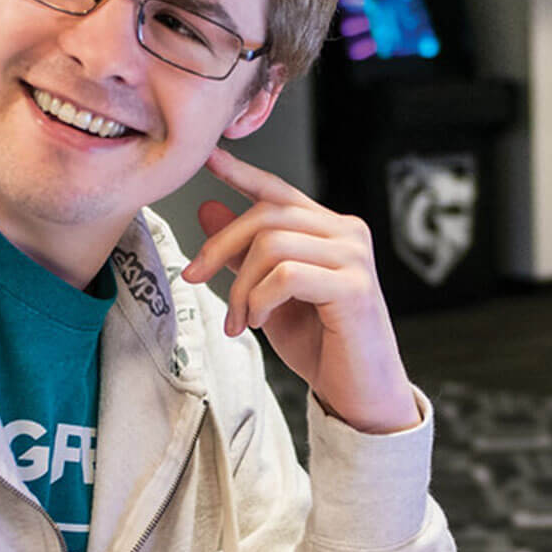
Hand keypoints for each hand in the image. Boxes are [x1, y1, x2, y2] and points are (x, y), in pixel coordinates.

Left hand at [181, 149, 418, 433]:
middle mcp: (347, 233)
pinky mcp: (355, 286)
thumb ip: (245, 254)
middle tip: (193, 277)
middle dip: (220, 247)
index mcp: (329, 230)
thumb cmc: (321, 345)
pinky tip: (258, 322)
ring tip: (238, 321)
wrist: (359, 393)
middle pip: (266, 216)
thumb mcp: (269, 294)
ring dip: (240, 287)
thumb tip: (209, 210)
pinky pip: (287, 275)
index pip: (279, 192)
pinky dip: (260, 300)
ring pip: (272, 245)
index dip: (241, 173)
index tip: (209, 157)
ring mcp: (354, 257)